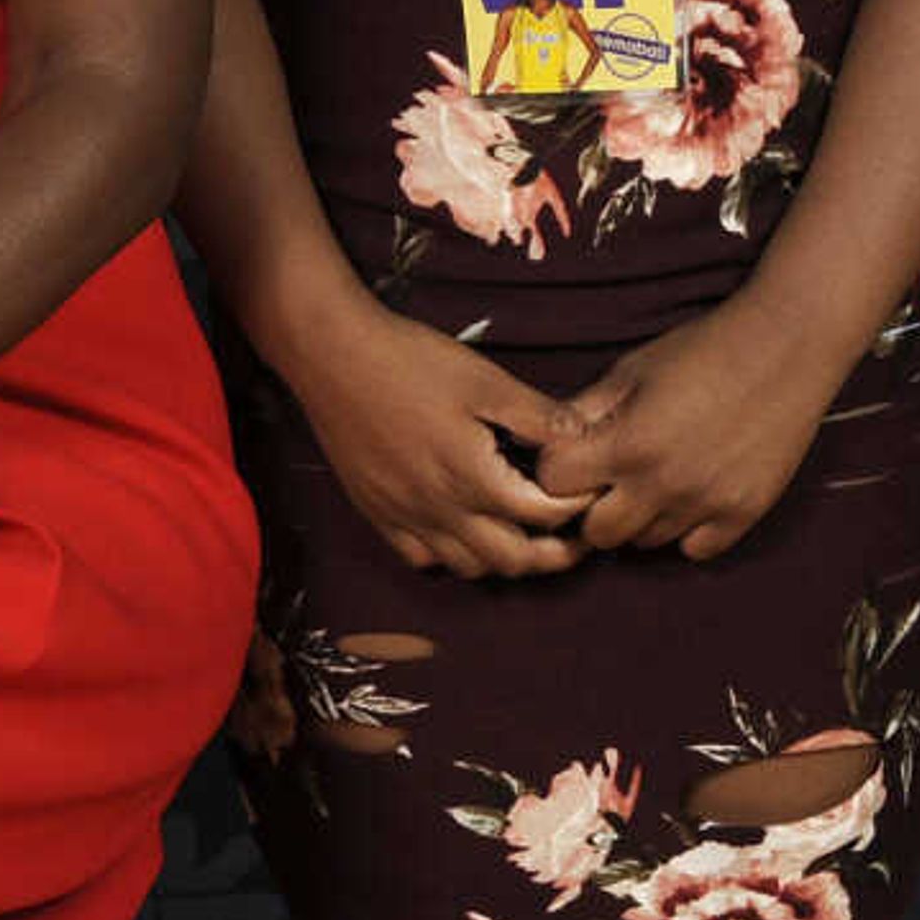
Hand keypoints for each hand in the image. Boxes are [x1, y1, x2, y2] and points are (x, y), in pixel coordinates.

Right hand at [276, 293, 593, 578]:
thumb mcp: (482, 378)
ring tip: (521, 534)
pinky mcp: (376, 510)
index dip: (577, 507)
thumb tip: (581, 438)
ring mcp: (404, 514)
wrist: (329, 352)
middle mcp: (440, 508)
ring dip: (504, 559)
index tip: (590, 493)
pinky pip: (421, 558)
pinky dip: (449, 555)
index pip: (544, 515)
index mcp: (472, 475)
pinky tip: (459, 529)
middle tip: (574, 538)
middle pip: (513, 560)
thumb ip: (537, 414)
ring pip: (469, 567)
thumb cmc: (405, 359)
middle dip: (554, 554)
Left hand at [532, 303, 839, 560]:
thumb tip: (543, 439)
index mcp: (627, 443)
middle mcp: (664, 484)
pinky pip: (696, 550)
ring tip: (651, 479)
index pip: (555, 484)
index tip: (570, 458)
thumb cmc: (701, 351)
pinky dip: (685, 530)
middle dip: (592, 506)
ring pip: (646, 542)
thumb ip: (584, 411)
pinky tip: (687, 495)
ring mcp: (707, 504)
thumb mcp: (630, 370)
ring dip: (639, 518)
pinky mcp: (745, 514)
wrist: (783, 349)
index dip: (555, 470)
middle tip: (606, 478)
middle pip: (598, 532)